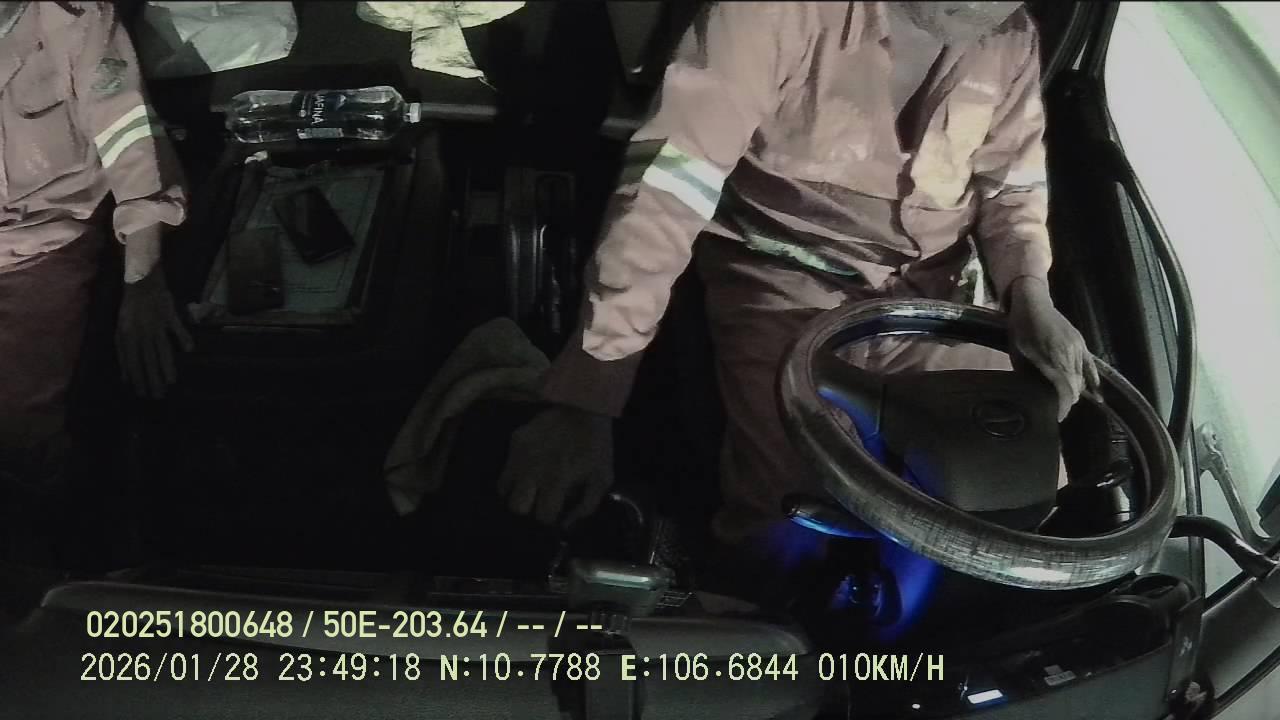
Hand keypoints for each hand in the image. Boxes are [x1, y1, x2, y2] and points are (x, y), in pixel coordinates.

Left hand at [117, 268, 192, 398]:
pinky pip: (177, 328)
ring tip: (170, 382)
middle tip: (157, 395)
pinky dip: (183, 337)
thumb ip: (122, 353)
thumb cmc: (130, 309)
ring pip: (162, 348)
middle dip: (151, 378)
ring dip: (166, 366)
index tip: (142, 393)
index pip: (132, 361)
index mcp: (127, 336)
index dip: (136, 378)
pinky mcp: (169, 315)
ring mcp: (157, 324)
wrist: (141, 283)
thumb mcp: (120, 331)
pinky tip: (189, 350)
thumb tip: (124, 376)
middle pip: (147, 359)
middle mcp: (142, 332)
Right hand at [499, 404, 613, 527]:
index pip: (542, 517)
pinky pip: (506, 468)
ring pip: (504, 490)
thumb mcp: (601, 479)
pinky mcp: (514, 441)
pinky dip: (514, 475)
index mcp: (556, 481)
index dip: (549, 520)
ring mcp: (519, 455)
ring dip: (517, 494)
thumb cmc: (595, 446)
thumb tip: (565, 526)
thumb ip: (585, 507)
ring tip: (530, 490)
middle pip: (516, 507)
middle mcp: (532, 471)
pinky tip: (527, 471)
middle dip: (527, 510)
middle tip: (538, 504)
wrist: (583, 407)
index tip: (554, 515)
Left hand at [1006, 277, 1099, 419]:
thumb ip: (1030, 374)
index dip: (1063, 406)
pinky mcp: (1082, 343)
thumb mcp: (1018, 354)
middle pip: (1075, 386)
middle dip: (1067, 401)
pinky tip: (1097, 395)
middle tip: (1057, 410)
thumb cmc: (1020, 329)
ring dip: (1075, 392)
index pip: (1064, 389)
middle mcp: (1070, 354)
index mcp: (1052, 357)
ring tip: (1065, 401)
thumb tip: (1037, 394)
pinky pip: (1091, 366)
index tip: (1057, 417)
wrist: (1033, 302)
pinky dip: (1094, 381)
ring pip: (1082, 378)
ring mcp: (1078, 348)